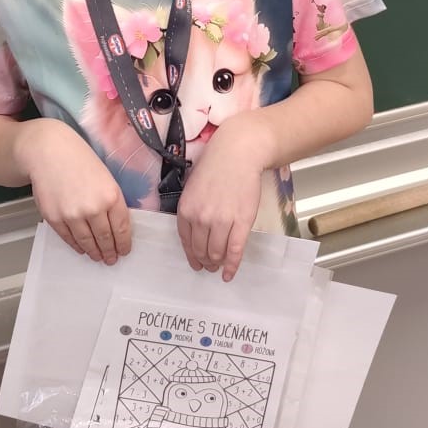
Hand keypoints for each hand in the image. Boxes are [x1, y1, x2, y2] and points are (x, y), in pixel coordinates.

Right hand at [22, 120, 130, 265]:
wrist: (48, 151)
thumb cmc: (77, 158)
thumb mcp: (105, 176)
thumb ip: (112, 200)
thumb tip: (117, 224)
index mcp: (111, 196)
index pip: (121, 229)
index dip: (123, 243)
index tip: (124, 250)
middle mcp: (93, 208)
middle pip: (105, 239)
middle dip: (109, 251)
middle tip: (111, 259)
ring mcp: (72, 215)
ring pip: (87, 242)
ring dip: (93, 252)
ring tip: (97, 257)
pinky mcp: (55, 218)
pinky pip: (68, 238)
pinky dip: (76, 246)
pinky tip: (81, 248)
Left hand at [175, 116, 265, 280]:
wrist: (238, 153)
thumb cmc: (216, 166)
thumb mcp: (193, 187)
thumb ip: (192, 209)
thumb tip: (196, 231)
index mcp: (186, 209)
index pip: (185, 241)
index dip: (191, 256)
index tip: (195, 263)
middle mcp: (200, 218)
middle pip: (201, 250)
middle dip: (204, 261)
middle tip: (209, 266)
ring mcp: (221, 221)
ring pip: (216, 253)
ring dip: (217, 264)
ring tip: (219, 267)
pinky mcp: (241, 222)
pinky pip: (234, 250)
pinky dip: (232, 266)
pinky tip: (229, 274)